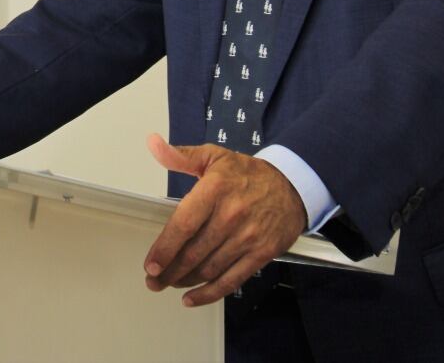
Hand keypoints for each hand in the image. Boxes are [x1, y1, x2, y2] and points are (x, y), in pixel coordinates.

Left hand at [142, 133, 305, 306]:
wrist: (293, 186)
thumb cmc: (247, 173)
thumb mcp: (214, 156)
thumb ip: (180, 155)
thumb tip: (153, 144)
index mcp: (215, 190)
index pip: (184, 225)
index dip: (164, 248)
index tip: (150, 265)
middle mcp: (231, 216)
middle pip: (193, 252)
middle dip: (169, 271)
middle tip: (152, 281)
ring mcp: (247, 238)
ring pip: (209, 269)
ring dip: (185, 281)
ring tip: (168, 285)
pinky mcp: (261, 254)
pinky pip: (231, 280)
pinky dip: (210, 293)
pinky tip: (191, 298)